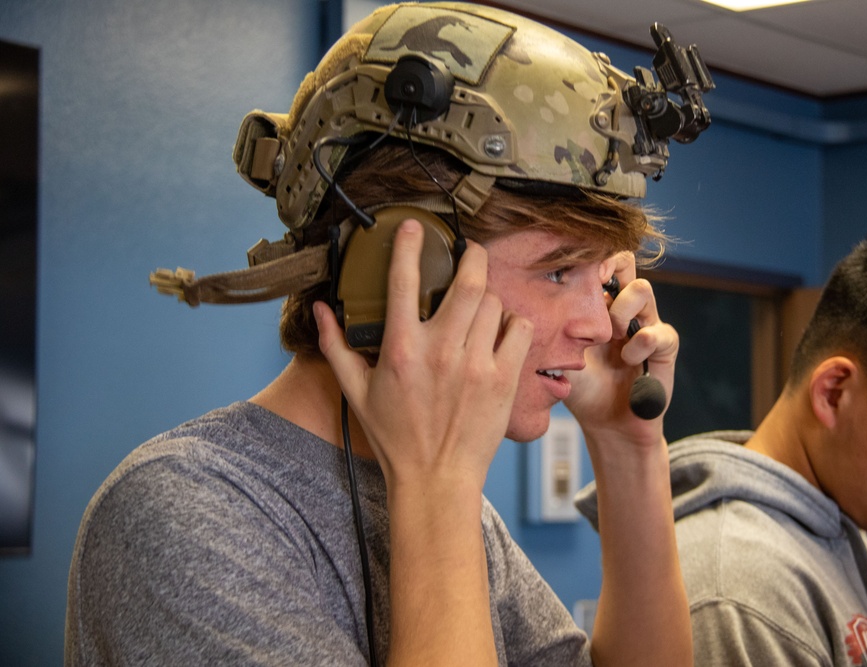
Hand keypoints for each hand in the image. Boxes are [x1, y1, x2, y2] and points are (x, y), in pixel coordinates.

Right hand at [314, 218, 533, 491]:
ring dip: (487, 295)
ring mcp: (476, 364)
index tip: (415, 227)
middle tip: (469, 251)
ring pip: (493, 302)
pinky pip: (518, 329)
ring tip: (479, 303)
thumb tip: (321, 309)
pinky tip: (499, 330)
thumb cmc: (395, 437)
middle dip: (471, 256)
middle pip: (467, 281)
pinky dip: (511, 322)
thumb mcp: (356, 393)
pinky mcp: (503, 379)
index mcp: (401, 349)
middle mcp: (441, 351)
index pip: (404, 282)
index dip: (410, 246)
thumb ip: (336, 347)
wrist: (436, 480)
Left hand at [564, 252, 677, 448]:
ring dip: (622, 310)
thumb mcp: (556, 352)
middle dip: (609, 272)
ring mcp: (646, 323)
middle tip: (594, 295)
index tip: (572, 273)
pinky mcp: (664, 347)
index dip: (588, 259)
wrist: (606, 424)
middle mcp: (623, 307)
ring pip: (643, 289)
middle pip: (625, 261)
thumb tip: (520, 296)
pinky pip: (659, 331)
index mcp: (597, 302)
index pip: (599, 260)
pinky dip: (641, 343)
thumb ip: (547, 326)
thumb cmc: (579, 387)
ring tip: (611, 336)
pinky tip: (627, 360)